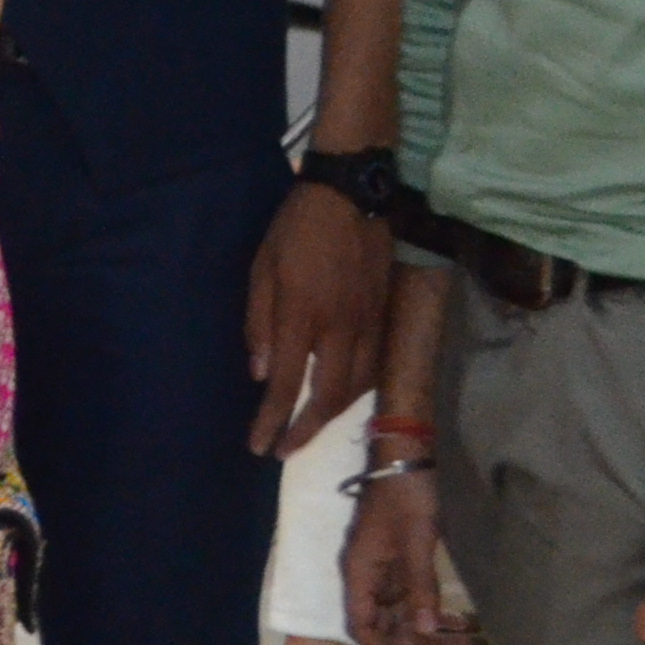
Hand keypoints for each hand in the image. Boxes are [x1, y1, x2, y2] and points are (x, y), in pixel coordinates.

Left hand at [246, 179, 398, 453]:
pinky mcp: (385, 316)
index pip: (286, 383)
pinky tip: (339, 394)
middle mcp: (341, 328)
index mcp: (303, 316)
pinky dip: (355, 390)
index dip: (273, 420)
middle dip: (306, 429)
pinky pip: (373, 366)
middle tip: (283, 448)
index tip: (259, 446)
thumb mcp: (261, 269)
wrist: (353, 196)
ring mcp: (369, 324)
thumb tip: (260, 373)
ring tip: (307, 426)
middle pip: (330, 397)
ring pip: (358, 386)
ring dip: (333, 414)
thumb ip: (259, 323)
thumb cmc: (295, 229)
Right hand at [342, 469, 463, 644]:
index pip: (363, 625)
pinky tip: (458, 623)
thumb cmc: (407, 496)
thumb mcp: (416, 542)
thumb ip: (419, 587)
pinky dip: (433, 612)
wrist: (409, 456)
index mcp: (359, 571)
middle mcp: (367, 574)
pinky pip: (414, 596)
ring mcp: (385, 567)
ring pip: (402, 612)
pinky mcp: (402, 558)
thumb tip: (422, 631)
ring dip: (427, 633)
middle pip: (383, 623)